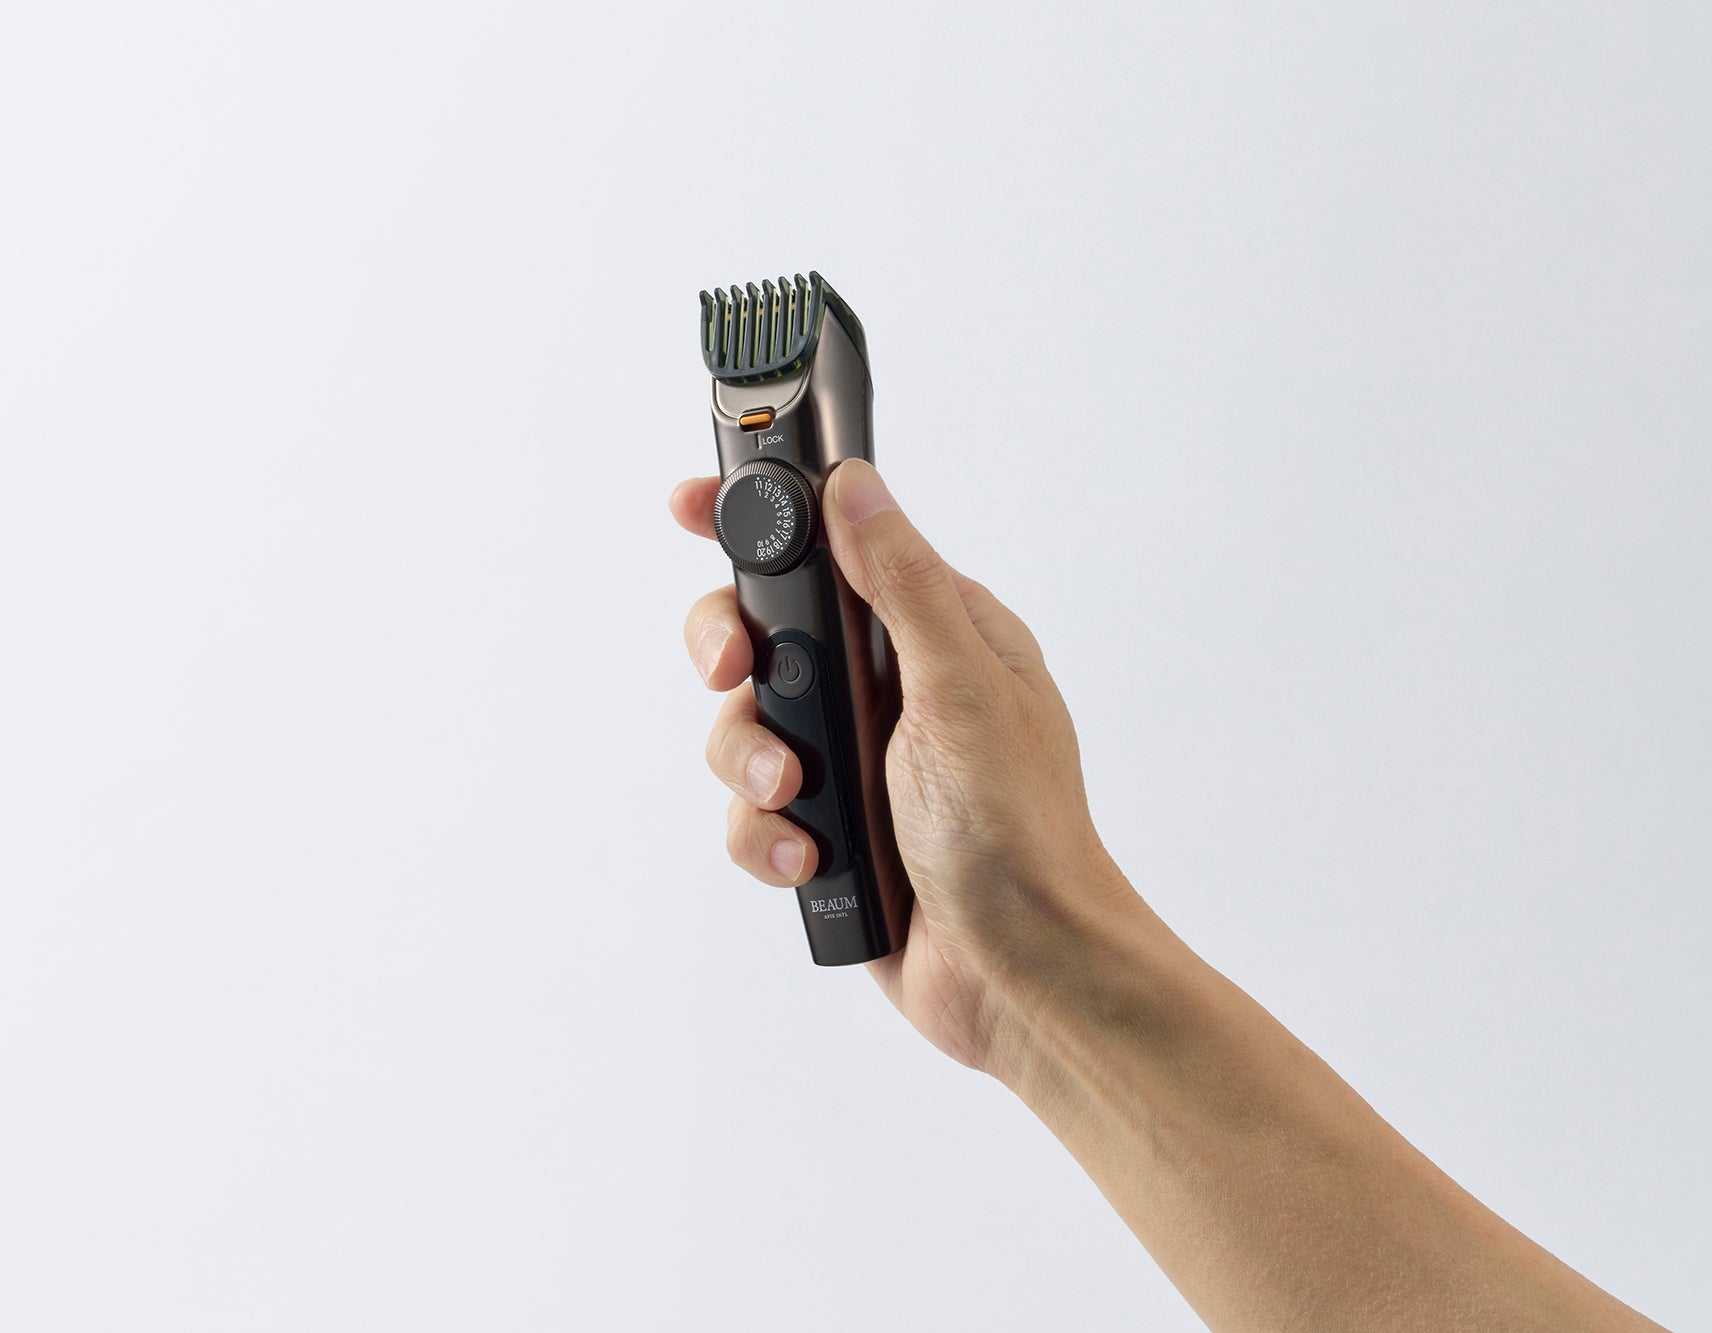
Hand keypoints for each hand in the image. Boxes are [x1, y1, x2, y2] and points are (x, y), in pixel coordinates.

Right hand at [670, 459, 1136, 1070]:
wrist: (1020, 974)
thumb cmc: (1021, 831)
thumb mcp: (962, 688)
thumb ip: (902, 584)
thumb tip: (854, 486)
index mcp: (937, 634)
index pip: (834, 548)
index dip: (760, 523)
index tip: (690, 506)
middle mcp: (890, 689)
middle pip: (764, 634)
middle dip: (733, 655)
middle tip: (733, 672)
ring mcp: (856, 761)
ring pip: (744, 727)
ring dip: (753, 762)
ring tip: (798, 794)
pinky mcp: (829, 831)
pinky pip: (751, 813)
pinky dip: (766, 836)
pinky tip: (811, 858)